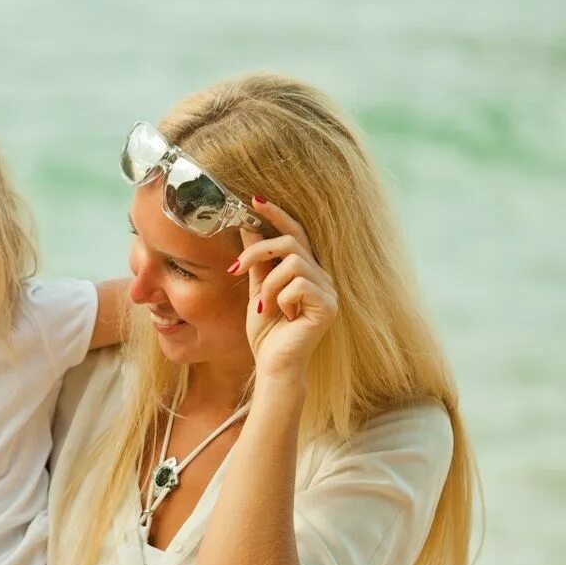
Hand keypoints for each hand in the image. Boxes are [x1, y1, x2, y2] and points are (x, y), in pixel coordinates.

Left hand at [231, 198, 337, 382]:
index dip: (276, 214)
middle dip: (259, 250)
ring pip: (292, 263)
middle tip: (236, 268)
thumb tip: (247, 227)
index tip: (254, 199)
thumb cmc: (266, 333)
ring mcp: (328, 290)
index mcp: (306, 271)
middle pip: (292, 242)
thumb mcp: (255, 290)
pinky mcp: (329, 306)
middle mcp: (321, 276)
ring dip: (268, 284)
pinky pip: (298, 285)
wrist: (273, 365)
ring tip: (265, 306)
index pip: (295, 232)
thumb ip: (256, 261)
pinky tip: (284, 316)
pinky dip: (282, 299)